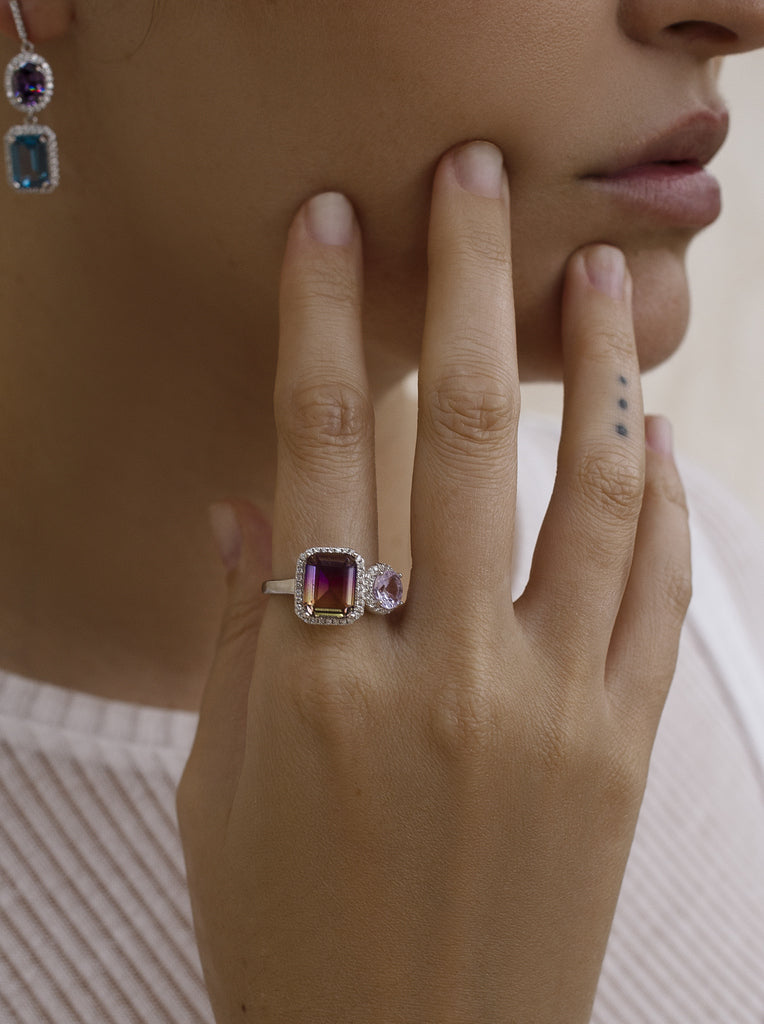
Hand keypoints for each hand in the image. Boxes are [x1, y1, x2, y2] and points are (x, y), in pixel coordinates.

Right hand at [176, 141, 690, 1023]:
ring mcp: (552, 711)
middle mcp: (443, 676)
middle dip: (467, 283)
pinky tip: (657, 437)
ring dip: (598, 366)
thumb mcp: (221, 782)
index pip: (318, 447)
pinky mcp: (624, 751)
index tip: (327, 227)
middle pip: (463, 430)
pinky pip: (657, 594)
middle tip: (474, 183)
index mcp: (319, 680)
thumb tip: (243, 506)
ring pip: (589, 492)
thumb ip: (236, 633)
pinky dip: (661, 501)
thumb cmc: (294, 934)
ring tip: (601, 272)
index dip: (320, 318)